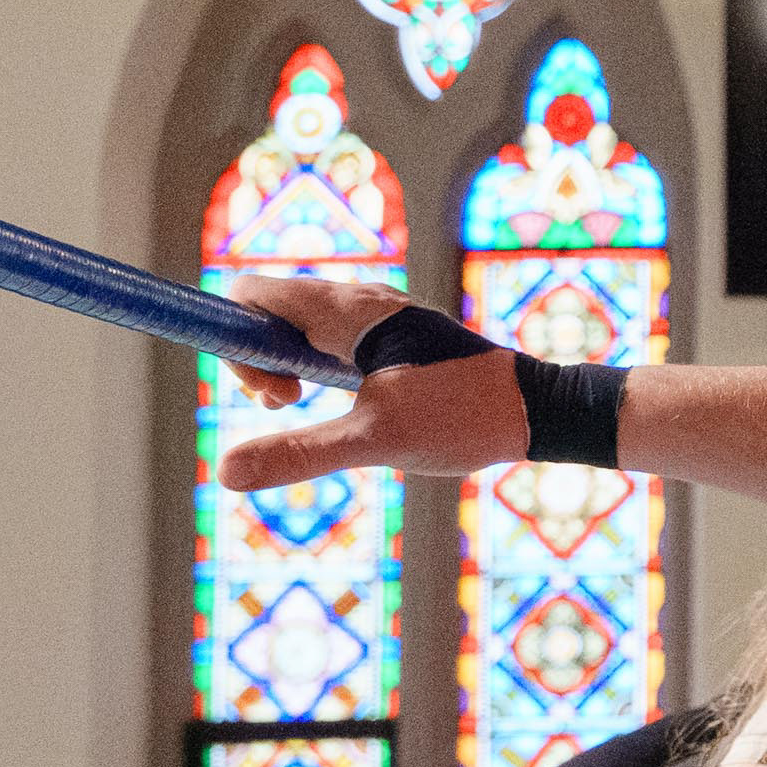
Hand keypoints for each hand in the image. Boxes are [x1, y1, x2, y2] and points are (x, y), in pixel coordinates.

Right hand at [217, 275, 526, 490]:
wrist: (541, 409)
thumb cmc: (464, 417)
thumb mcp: (376, 440)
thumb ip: (300, 453)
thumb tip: (225, 471)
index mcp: (351, 311)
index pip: (252, 295)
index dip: (236, 340)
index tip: (269, 392)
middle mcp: (364, 301)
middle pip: (273, 310)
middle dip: (261, 359)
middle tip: (290, 406)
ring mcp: (384, 317)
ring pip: (304, 326)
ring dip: (289, 365)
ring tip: (312, 406)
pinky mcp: (400, 338)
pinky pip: (334, 338)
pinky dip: (320, 366)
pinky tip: (348, 403)